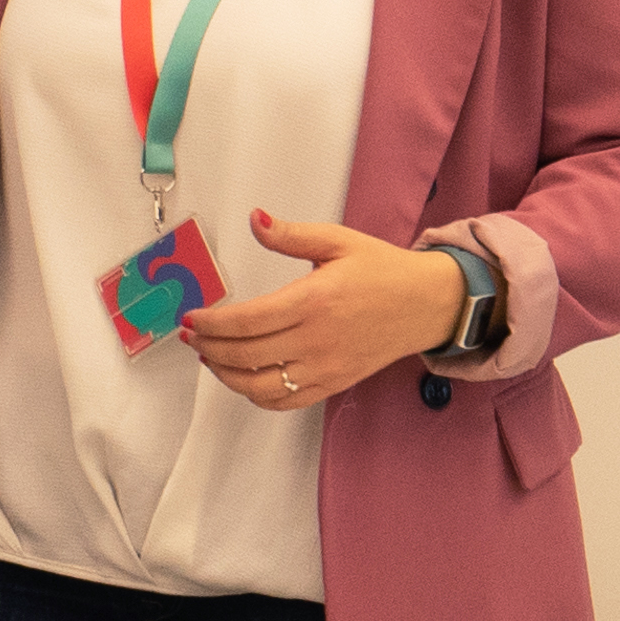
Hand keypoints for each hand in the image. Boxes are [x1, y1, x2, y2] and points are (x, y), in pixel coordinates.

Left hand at [181, 211, 467, 412]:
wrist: (427, 304)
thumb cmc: (383, 271)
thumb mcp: (338, 241)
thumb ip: (291, 235)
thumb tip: (255, 218)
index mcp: (314, 301)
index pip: (247, 321)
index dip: (211, 323)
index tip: (191, 318)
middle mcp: (317, 340)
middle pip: (246, 355)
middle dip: (208, 347)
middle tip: (191, 335)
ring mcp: (325, 368)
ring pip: (260, 386)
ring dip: (226, 375)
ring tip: (210, 356)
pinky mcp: (333, 384)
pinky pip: (285, 402)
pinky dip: (256, 395)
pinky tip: (243, 378)